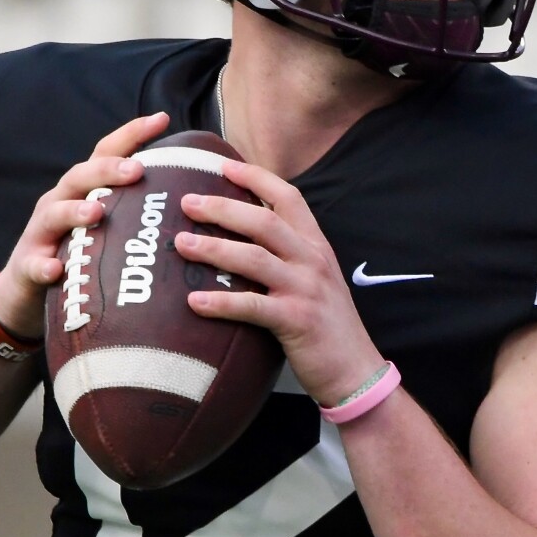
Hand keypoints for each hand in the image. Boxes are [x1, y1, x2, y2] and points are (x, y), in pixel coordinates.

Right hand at [0, 114, 169, 339]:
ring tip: (96, 212)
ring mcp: (41, 233)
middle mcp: (59, 202)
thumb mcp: (105, 227)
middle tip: (136, 170)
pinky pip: (35, 265)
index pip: (105, 153)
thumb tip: (190, 198)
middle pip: (80, 177)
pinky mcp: (27, 267)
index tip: (162, 118)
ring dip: (75, 211)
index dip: (131, 134)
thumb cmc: (78, 253)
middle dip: (107, 170)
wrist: (26, 291)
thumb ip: (134, 209)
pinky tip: (55, 269)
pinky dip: (44, 265)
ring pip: (55, 214)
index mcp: (82, 190)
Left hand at [176, 160, 384, 405]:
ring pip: (253, 257)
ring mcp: (305, 289)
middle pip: (263, 220)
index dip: (255, 178)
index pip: (287, 197)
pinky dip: (221, 302)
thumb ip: (288, 256)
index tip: (223, 165)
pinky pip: (252, 306)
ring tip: (180, 244)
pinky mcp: (296, 320)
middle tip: (186, 203)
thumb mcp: (315, 280)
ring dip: (213, 248)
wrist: (356, 370)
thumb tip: (243, 240)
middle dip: (221, 207)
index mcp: (316, 245)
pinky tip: (194, 302)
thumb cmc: (328, 327)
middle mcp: (312, 260)